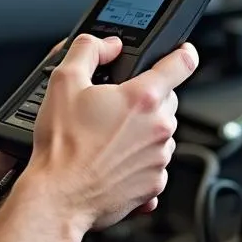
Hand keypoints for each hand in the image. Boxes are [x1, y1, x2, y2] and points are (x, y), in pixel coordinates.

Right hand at [24, 34, 197, 234]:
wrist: (58, 196)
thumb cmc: (62, 145)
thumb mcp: (64, 81)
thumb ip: (88, 50)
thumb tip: (107, 45)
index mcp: (142, 98)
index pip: (182, 64)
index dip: (182, 53)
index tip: (182, 52)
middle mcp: (159, 128)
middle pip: (167, 100)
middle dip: (145, 99)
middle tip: (113, 107)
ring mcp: (159, 158)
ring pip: (160, 133)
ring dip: (142, 131)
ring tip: (107, 138)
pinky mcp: (154, 185)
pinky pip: (154, 163)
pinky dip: (138, 160)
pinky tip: (112, 160)